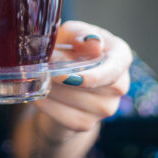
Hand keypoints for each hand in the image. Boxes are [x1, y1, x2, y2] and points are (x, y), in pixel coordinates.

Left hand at [34, 21, 132, 138]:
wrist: (62, 79)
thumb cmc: (71, 48)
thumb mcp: (71, 34)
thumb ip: (79, 34)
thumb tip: (92, 42)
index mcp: (120, 56)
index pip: (114, 69)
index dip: (95, 76)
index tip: (72, 77)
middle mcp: (119, 85)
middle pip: (91, 87)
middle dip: (62, 77)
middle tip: (40, 68)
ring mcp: (106, 108)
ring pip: (75, 101)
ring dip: (52, 90)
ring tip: (37, 77)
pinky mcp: (88, 123)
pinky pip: (65, 117)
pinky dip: (48, 105)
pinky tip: (39, 95)